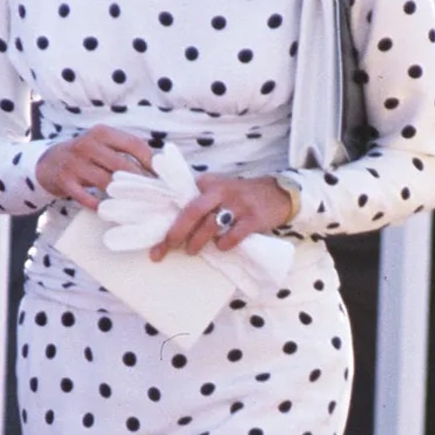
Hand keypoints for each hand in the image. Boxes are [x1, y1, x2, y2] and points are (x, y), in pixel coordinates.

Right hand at [37, 125, 155, 208]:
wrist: (48, 162)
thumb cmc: (85, 155)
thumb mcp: (102, 144)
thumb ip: (125, 151)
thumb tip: (158, 167)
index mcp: (102, 133)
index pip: (134, 145)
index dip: (151, 161)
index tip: (163, 176)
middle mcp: (87, 145)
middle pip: (123, 166)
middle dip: (141, 182)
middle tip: (156, 196)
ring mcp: (74, 163)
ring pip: (106, 182)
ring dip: (124, 196)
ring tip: (140, 206)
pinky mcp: (64, 180)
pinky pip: (86, 197)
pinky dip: (100, 205)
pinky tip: (110, 211)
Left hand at [152, 173, 295, 258]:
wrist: (279, 193)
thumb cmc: (240, 196)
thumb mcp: (218, 190)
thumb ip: (199, 201)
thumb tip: (171, 225)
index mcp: (208, 184)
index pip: (182, 201)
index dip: (167, 222)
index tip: (156, 242)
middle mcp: (221, 191)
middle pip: (192, 211)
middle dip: (177, 232)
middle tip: (168, 247)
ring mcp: (238, 204)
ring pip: (211, 224)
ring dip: (198, 240)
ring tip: (191, 251)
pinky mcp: (254, 218)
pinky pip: (235, 233)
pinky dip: (225, 243)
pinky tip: (221, 247)